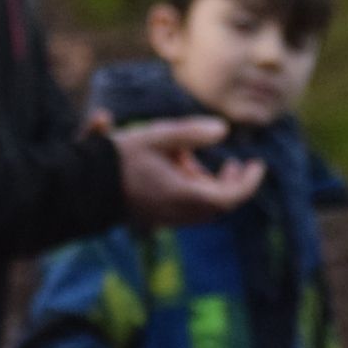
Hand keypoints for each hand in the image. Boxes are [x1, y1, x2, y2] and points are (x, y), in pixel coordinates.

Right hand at [108, 116, 267, 227]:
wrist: (88, 187)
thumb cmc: (122, 159)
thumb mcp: (159, 137)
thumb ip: (192, 133)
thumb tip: (223, 129)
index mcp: (186, 195)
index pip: (231, 197)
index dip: (249, 182)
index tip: (259, 165)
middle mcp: (181, 213)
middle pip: (219, 203)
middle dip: (229, 182)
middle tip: (233, 162)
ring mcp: (169, 218)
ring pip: (203, 206)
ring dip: (206, 183)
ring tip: (188, 156)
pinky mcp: (158, 217)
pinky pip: (186, 208)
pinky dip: (191, 189)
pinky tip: (174, 166)